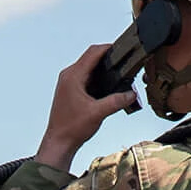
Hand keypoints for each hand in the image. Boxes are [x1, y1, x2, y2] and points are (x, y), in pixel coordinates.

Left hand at [37, 44, 138, 170]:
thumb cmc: (72, 128)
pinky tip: (108, 89)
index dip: (108, 48)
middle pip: (91, 58)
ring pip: (89, 68)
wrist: (59, 142)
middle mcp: (69, 76)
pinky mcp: (70, 90)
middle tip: (124, 64)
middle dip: (108, 60)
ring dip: (103, 71)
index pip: (93, 53)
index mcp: (73, 76)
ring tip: (119, 76)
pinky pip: (86, 78)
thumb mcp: (98, 113)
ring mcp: (68, 83)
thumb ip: (117, 101)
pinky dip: (98, 80)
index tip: (122, 48)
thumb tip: (131, 94)